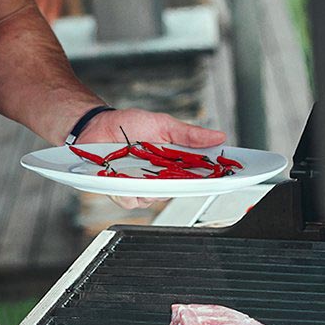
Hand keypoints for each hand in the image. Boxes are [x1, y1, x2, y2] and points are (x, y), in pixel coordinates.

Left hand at [77, 108, 226, 210]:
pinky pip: (130, 200)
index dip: (213, 179)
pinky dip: (127, 190)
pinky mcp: (121, 191)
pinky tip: (122, 176)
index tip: (226, 177)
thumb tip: (218, 136)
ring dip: (150, 186)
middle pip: (178, 191)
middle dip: (180, 184)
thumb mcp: (163, 124)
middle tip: (174, 170)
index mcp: (174, 163)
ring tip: (140, 167)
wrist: (97, 126)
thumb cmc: (129, 124)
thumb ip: (189, 134)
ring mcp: (140, 186)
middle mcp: (160, 178)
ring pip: (154, 199)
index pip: (199, 176)